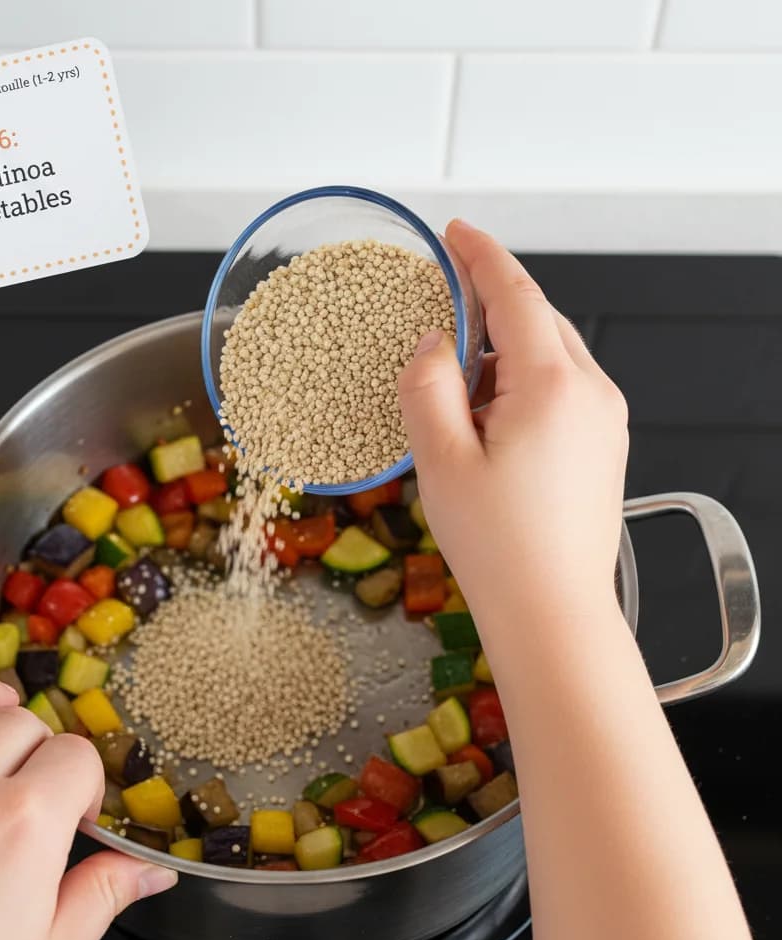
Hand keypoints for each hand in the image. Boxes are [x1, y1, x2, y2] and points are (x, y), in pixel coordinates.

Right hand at [399, 219, 628, 620]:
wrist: (552, 612)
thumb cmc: (498, 547)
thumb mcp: (440, 459)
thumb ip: (428, 385)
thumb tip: (432, 344)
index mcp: (553, 386)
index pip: (517, 294)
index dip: (482, 256)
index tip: (457, 233)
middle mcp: (592, 395)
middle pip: (538, 322)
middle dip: (490, 309)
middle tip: (441, 318)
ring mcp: (605, 423)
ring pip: (551, 358)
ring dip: (503, 356)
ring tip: (456, 396)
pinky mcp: (604, 448)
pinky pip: (563, 392)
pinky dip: (523, 387)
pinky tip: (489, 424)